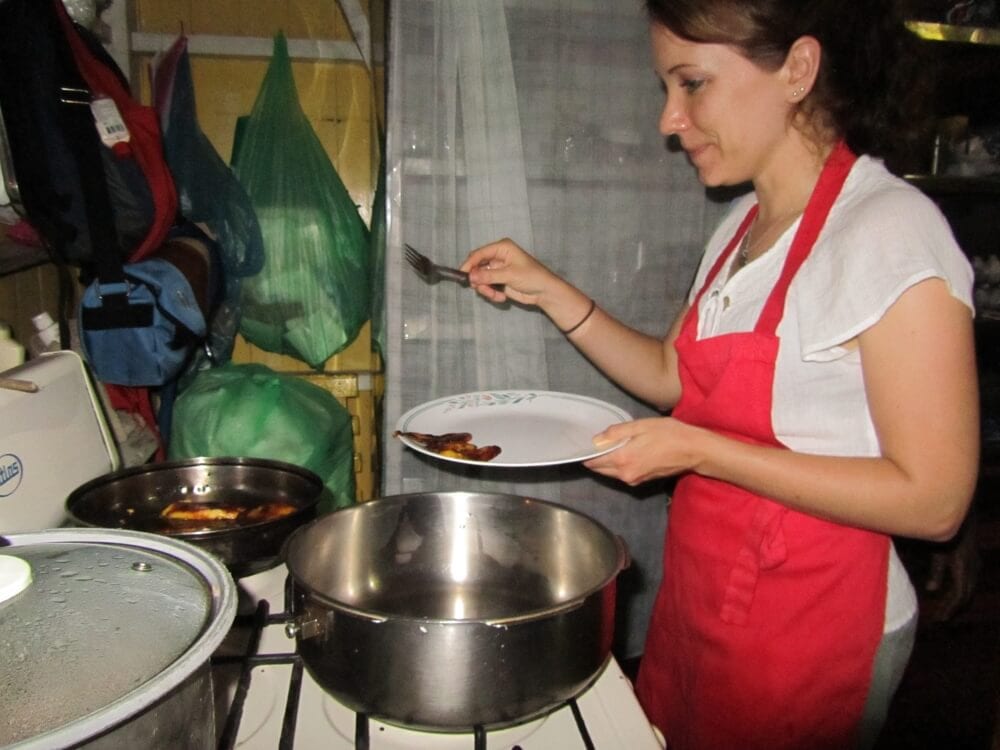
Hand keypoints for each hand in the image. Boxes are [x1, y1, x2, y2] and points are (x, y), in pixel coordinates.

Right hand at [460, 238, 561, 307]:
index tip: (462, 276)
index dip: (469, 264)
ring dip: (485, 289)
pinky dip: (491, 293)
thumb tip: (470, 276)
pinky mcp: (499, 281)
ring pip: (480, 279)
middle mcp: (497, 257)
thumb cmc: (531, 277)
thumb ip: (489, 275)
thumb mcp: (509, 275)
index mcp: (501, 248)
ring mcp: (497, 270)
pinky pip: (487, 287)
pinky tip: (501, 297)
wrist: (544, 292)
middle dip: (478, 280)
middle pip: (477, 267)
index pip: (479, 254)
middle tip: (482, 289)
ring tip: (495, 296)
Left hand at [584, 416, 702, 485]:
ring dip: (605, 462)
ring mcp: (633, 480)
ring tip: (606, 446)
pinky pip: (621, 474)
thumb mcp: (640, 426)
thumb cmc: (668, 434)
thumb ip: (615, 433)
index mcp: (622, 460)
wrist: (693, 450)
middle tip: (594, 443)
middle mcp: (625, 474)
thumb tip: (595, 440)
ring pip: (609, 473)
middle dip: (593, 458)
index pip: (593, 461)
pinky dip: (616, 465)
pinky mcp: (641, 481)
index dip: (586, 452)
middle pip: (599, 469)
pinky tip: (621, 452)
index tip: (582, 442)